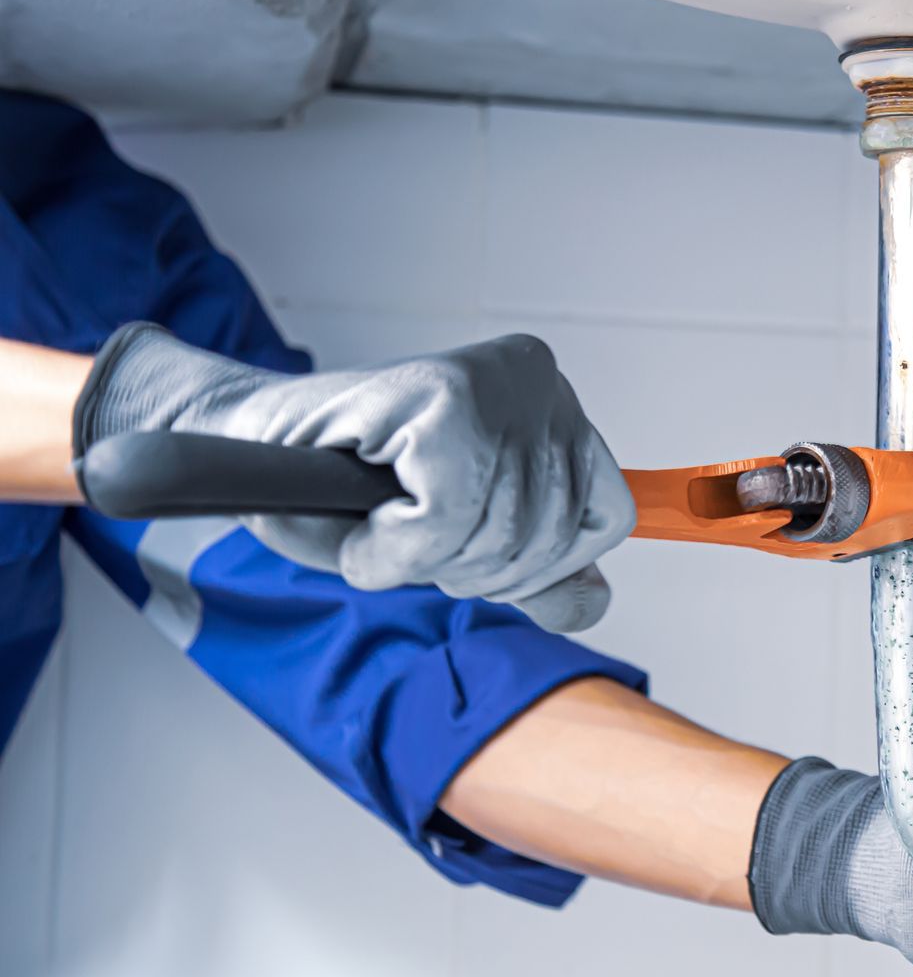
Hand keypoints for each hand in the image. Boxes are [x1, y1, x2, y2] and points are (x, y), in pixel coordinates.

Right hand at [72, 323, 634, 631]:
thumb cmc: (346, 490)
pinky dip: (391, 552)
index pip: (606, 518)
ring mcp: (491, 380)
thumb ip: (536, 571)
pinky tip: (363, 523)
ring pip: (498, 535)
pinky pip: (442, 523)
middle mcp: (537, 377)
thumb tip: (593, 599)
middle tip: (408, 536)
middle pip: (551, 535)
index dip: (534, 562)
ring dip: (423, 562)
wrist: (242, 445)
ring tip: (382, 523)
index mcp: (555, 404)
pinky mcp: (437, 395)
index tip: (466, 546)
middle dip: (470, 567)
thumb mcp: (462, 542)